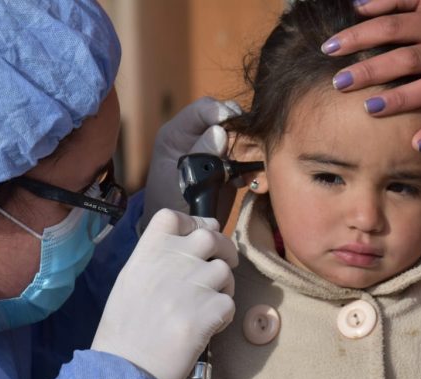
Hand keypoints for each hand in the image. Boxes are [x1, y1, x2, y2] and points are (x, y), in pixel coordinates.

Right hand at [91, 209, 237, 378]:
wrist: (126, 367)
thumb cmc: (124, 328)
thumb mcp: (131, 280)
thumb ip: (158, 259)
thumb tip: (187, 248)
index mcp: (149, 251)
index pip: (176, 216)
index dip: (193, 221)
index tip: (198, 233)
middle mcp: (173, 261)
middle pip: (211, 236)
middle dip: (223, 247)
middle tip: (224, 261)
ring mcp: (194, 284)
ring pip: (225, 271)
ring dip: (223, 285)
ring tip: (208, 303)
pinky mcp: (210, 310)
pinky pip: (229, 303)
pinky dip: (222, 315)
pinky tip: (207, 326)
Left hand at [142, 97, 240, 226]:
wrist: (178, 227)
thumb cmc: (169, 203)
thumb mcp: (179, 178)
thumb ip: (199, 154)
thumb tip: (220, 131)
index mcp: (178, 133)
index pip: (202, 109)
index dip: (219, 111)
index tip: (232, 120)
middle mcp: (198, 136)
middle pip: (227, 117)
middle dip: (238, 129)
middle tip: (244, 146)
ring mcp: (215, 150)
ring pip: (241, 134)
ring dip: (248, 147)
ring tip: (245, 164)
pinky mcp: (229, 165)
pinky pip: (248, 155)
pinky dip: (251, 163)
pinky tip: (245, 179)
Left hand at [323, 0, 420, 150]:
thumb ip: (396, 1)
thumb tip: (357, 6)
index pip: (391, 28)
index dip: (359, 36)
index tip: (329, 48)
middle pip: (406, 60)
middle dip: (370, 71)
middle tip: (337, 82)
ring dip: (399, 100)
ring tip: (367, 108)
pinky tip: (415, 144)